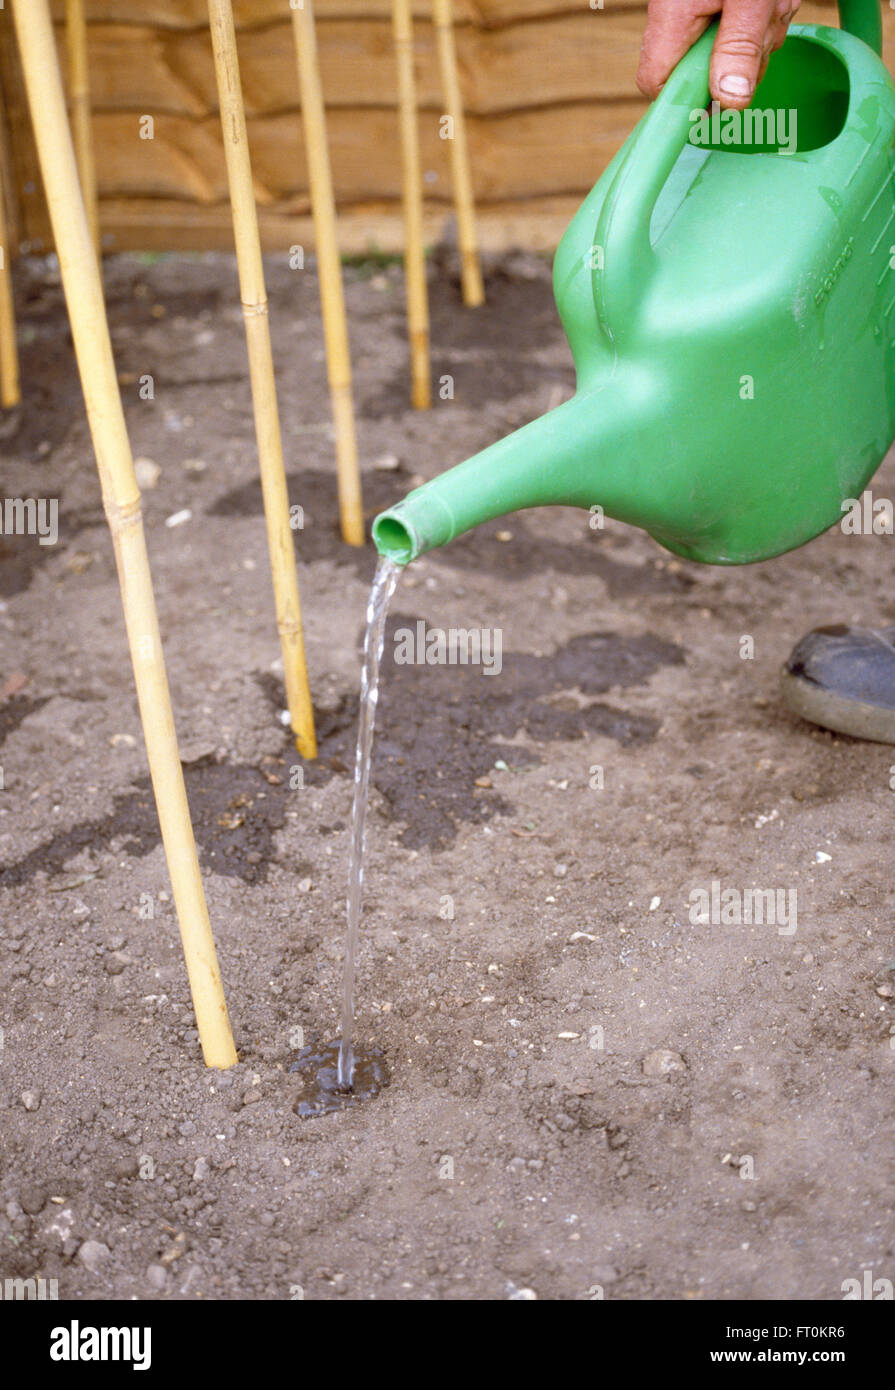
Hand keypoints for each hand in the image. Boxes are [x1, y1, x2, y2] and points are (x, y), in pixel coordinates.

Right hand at [637, 0, 800, 108]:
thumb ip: (740, 47)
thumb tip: (730, 103)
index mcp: (672, 16)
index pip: (655, 84)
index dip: (685, 102)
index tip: (721, 101)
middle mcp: (675, 17)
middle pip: (696, 74)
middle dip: (737, 65)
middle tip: (764, 33)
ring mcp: (694, 10)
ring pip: (722, 54)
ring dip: (756, 42)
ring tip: (771, 7)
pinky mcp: (715, 6)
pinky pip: (736, 32)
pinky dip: (759, 23)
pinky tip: (770, 3)